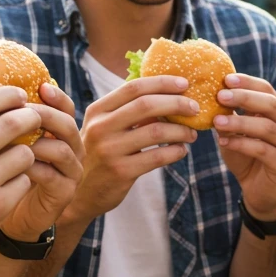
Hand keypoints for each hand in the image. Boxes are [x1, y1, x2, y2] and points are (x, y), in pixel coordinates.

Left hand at [0, 82, 85, 240]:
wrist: (4, 214)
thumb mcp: (0, 142)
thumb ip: (1, 120)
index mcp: (57, 132)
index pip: (64, 107)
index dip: (56, 96)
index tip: (41, 87)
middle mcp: (70, 149)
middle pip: (68, 124)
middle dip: (46, 115)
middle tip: (24, 111)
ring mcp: (70, 172)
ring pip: (63, 149)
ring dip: (39, 141)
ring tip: (15, 139)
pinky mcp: (64, 194)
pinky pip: (53, 176)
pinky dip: (34, 168)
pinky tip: (13, 166)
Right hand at [0, 87, 42, 273]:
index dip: (9, 94)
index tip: (20, 95)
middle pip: (13, 122)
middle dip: (31, 117)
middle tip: (34, 119)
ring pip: (24, 153)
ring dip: (25, 154)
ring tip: (15, 161)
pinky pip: (24, 181)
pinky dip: (20, 182)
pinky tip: (7, 188)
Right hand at [63, 75, 198, 222]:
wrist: (80, 194)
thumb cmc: (99, 154)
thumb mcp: (104, 128)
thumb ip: (127, 111)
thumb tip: (168, 94)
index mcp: (98, 110)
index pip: (133, 87)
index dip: (161, 82)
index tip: (184, 83)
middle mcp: (101, 127)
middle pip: (146, 105)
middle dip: (177, 103)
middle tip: (194, 108)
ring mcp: (110, 150)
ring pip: (156, 131)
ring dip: (180, 130)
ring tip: (191, 133)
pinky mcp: (121, 171)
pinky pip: (157, 157)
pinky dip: (175, 151)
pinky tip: (181, 151)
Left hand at [214, 73, 275, 219]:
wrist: (259, 192)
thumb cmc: (246, 157)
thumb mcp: (235, 132)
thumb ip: (230, 115)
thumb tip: (213, 94)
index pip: (268, 90)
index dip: (248, 82)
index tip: (226, 79)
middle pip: (270, 104)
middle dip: (244, 97)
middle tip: (220, 95)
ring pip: (266, 127)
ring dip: (239, 122)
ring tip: (216, 121)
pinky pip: (262, 149)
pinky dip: (240, 143)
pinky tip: (223, 141)